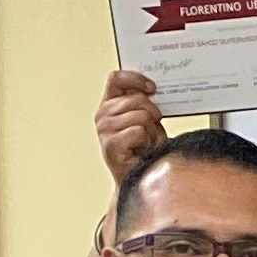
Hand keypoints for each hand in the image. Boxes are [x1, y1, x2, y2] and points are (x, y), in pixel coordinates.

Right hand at [94, 67, 167, 181]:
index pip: (117, 79)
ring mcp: (104, 130)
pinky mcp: (111, 145)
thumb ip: (144, 102)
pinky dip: (148, 142)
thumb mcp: (146, 119)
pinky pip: (139, 131)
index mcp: (109, 104)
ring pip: (141, 116)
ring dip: (152, 132)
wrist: (139, 177)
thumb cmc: (144, 148)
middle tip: (152, 131)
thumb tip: (152, 89)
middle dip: (153, 114)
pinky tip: (142, 150)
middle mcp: (103, 115)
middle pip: (137, 99)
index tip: (153, 88)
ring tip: (147, 143)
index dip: (136, 79)